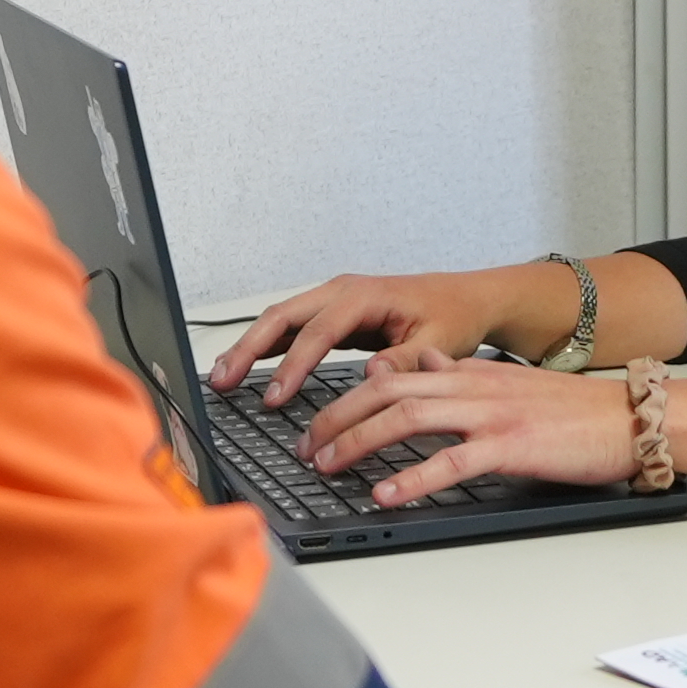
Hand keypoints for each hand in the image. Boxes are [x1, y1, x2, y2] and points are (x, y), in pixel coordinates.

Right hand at [207, 269, 525, 407]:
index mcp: (365, 295)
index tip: (274, 396)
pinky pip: (291, 327)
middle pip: (283, 315)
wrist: (465, 298)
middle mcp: (342, 291)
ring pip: (280, 319)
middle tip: (222, 380)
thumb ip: (403, 359)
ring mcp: (333, 299)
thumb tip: (372, 377)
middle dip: (248, 347)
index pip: (318, 331)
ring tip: (221, 376)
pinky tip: (245, 364)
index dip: (292, 364)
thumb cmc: (453, 316)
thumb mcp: (438, 342)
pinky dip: (266, 345)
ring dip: (249, 345)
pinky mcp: (332, 314)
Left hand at [296, 354, 634, 503]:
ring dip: (359, 442)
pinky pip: (450, 461)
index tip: (317, 421)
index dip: (345, 397)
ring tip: (328, 465)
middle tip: (305, 446)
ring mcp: (489, 414)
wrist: (628, 417)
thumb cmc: (572, 410)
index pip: (390, 374)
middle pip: (385, 391)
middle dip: (336, 418)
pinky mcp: (510, 446)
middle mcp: (471, 386)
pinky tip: (386, 494)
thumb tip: (414, 363)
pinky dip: (412, 478)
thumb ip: (456, 373)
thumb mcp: (505, 382)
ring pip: (407, 417)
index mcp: (467, 372)